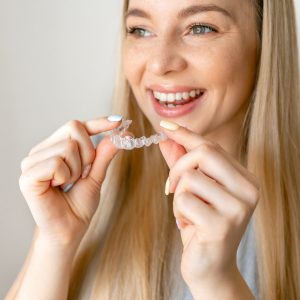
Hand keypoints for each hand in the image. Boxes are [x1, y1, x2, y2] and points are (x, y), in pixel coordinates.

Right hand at [19, 117, 124, 248]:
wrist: (69, 230)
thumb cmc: (79, 205)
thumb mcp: (97, 175)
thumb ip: (105, 154)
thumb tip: (123, 133)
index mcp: (55, 148)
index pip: (77, 125)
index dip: (98, 122)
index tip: (119, 121)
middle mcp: (41, 151)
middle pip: (73, 127)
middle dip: (88, 153)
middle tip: (82, 174)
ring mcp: (32, 162)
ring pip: (68, 147)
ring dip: (78, 170)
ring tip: (68, 184)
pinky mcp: (28, 176)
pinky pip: (57, 163)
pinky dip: (66, 177)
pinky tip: (58, 188)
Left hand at [159, 121, 258, 297]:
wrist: (210, 268)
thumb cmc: (202, 226)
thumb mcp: (194, 191)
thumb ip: (183, 164)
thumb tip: (167, 138)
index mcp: (245, 179)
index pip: (212, 147)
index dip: (186, 134)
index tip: (165, 126)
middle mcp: (248, 190)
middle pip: (203, 153)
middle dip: (178, 167)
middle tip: (170, 187)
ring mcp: (237, 208)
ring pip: (190, 177)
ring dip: (178, 196)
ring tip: (186, 214)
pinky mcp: (221, 225)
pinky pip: (184, 200)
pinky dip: (178, 212)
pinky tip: (188, 226)